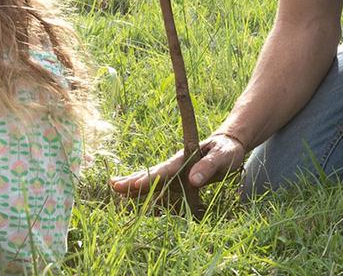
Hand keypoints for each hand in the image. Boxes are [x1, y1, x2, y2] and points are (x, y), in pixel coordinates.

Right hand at [108, 132, 248, 196]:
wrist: (229, 146)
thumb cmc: (227, 150)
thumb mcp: (222, 156)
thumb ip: (208, 166)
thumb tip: (193, 180)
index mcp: (184, 159)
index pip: (164, 171)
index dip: (148, 179)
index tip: (132, 185)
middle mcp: (176, 165)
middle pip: (151, 173)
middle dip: (132, 180)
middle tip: (113, 185)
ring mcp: (177, 173)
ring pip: (153, 179)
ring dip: (134, 184)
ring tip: (115, 188)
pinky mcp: (180, 180)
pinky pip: (162, 187)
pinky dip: (148, 191)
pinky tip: (136, 196)